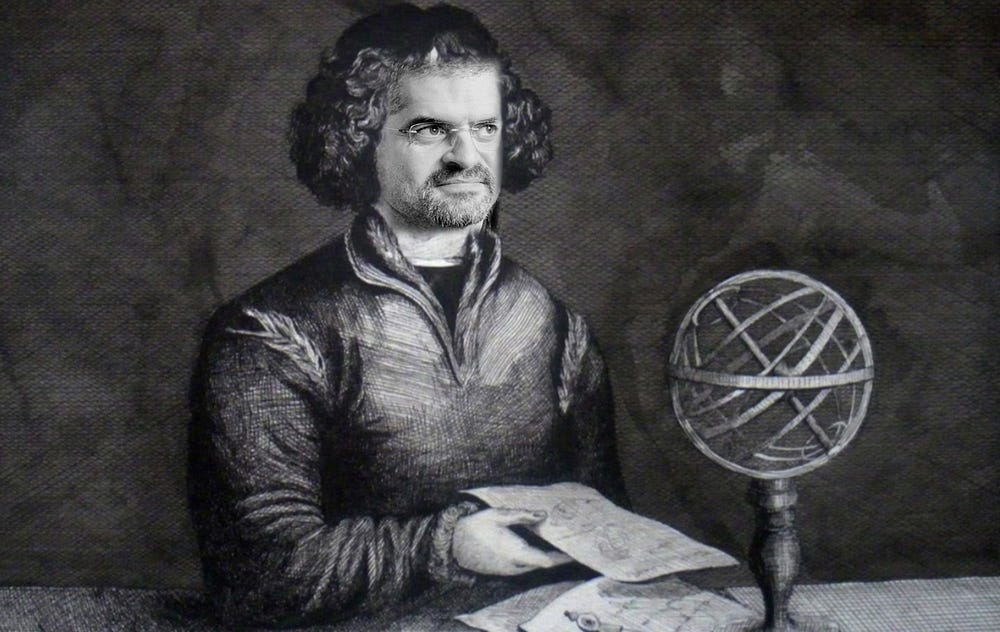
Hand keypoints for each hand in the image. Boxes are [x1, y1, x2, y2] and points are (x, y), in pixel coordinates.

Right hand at [451, 508, 572, 575]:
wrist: (453, 544)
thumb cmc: (476, 526)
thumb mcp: (498, 515)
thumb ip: (521, 515)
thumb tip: (543, 515)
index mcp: (515, 552)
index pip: (546, 561)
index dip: (563, 558)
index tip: (576, 551)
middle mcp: (514, 566)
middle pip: (543, 564)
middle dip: (557, 555)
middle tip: (570, 541)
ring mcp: (508, 571)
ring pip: (534, 565)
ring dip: (545, 556)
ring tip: (558, 542)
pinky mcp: (504, 571)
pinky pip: (524, 567)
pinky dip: (534, 558)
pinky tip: (537, 546)